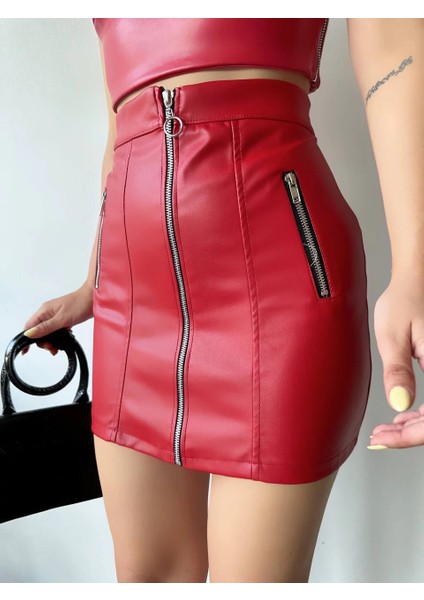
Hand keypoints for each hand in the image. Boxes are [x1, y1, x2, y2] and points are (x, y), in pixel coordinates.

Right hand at [21, 283, 93, 355]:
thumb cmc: (80, 304)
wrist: (94, 298)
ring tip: (58, 348)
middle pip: (38, 331)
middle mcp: (48, 313)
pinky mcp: (63, 318)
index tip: (27, 350)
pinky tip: (64, 340)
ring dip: (51, 341)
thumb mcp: (61, 319)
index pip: (29, 327)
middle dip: (43, 342)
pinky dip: (58, 337)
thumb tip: (29, 334)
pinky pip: (56, 330)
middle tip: (52, 348)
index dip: (27, 339)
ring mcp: (56, 315)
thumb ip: (46, 328)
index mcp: (44, 311)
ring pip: (47, 331)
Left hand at [369, 276, 423, 448]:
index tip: (385, 439)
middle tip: (381, 436)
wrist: (416, 281)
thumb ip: (398, 370)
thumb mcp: (393, 336)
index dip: (410, 436)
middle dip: (410, 435)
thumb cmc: (405, 300)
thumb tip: (400, 402)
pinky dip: (421, 415)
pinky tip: (402, 415)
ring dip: (415, 427)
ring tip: (386, 430)